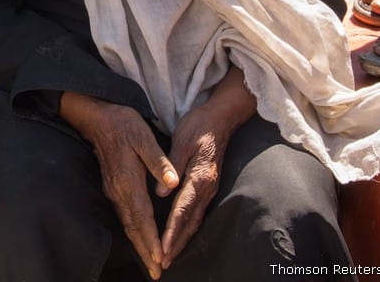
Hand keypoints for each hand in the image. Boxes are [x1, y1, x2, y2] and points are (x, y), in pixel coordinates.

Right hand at [59, 93, 177, 279]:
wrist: (96, 116)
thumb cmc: (123, 124)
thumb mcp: (143, 137)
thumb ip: (159, 161)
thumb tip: (172, 183)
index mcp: (128, 180)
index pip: (142, 216)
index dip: (152, 239)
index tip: (160, 258)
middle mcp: (118, 190)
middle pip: (133, 227)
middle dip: (145, 251)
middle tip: (157, 272)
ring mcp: (113, 189)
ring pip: (127, 223)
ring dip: (139, 244)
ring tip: (151, 262)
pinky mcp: (112, 186)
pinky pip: (123, 215)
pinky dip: (133, 230)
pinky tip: (139, 236)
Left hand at [157, 106, 228, 267]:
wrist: (220, 118)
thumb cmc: (198, 126)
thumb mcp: (182, 141)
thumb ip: (171, 167)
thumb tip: (159, 193)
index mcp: (199, 177)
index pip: (183, 210)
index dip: (172, 231)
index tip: (162, 247)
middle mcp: (207, 187)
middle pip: (191, 222)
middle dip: (177, 244)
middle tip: (164, 262)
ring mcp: (209, 188)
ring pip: (195, 220)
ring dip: (182, 239)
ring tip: (170, 256)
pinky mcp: (207, 186)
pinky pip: (197, 213)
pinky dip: (188, 228)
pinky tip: (181, 236)